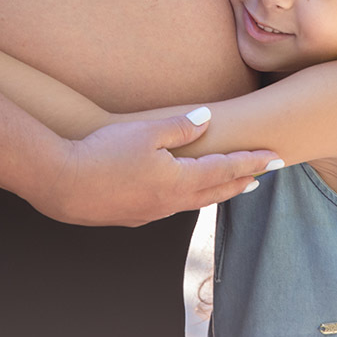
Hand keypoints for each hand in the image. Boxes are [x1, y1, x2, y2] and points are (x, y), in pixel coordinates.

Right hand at [29, 111, 278, 226]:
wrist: (61, 184)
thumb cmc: (102, 153)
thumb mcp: (146, 132)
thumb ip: (180, 127)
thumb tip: (207, 120)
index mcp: (179, 181)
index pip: (226, 170)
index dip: (252, 162)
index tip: (276, 158)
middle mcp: (171, 202)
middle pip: (216, 192)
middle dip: (242, 181)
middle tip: (263, 174)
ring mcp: (151, 213)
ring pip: (195, 202)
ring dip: (218, 192)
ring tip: (233, 186)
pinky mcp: (132, 216)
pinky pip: (172, 207)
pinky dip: (190, 198)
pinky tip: (184, 193)